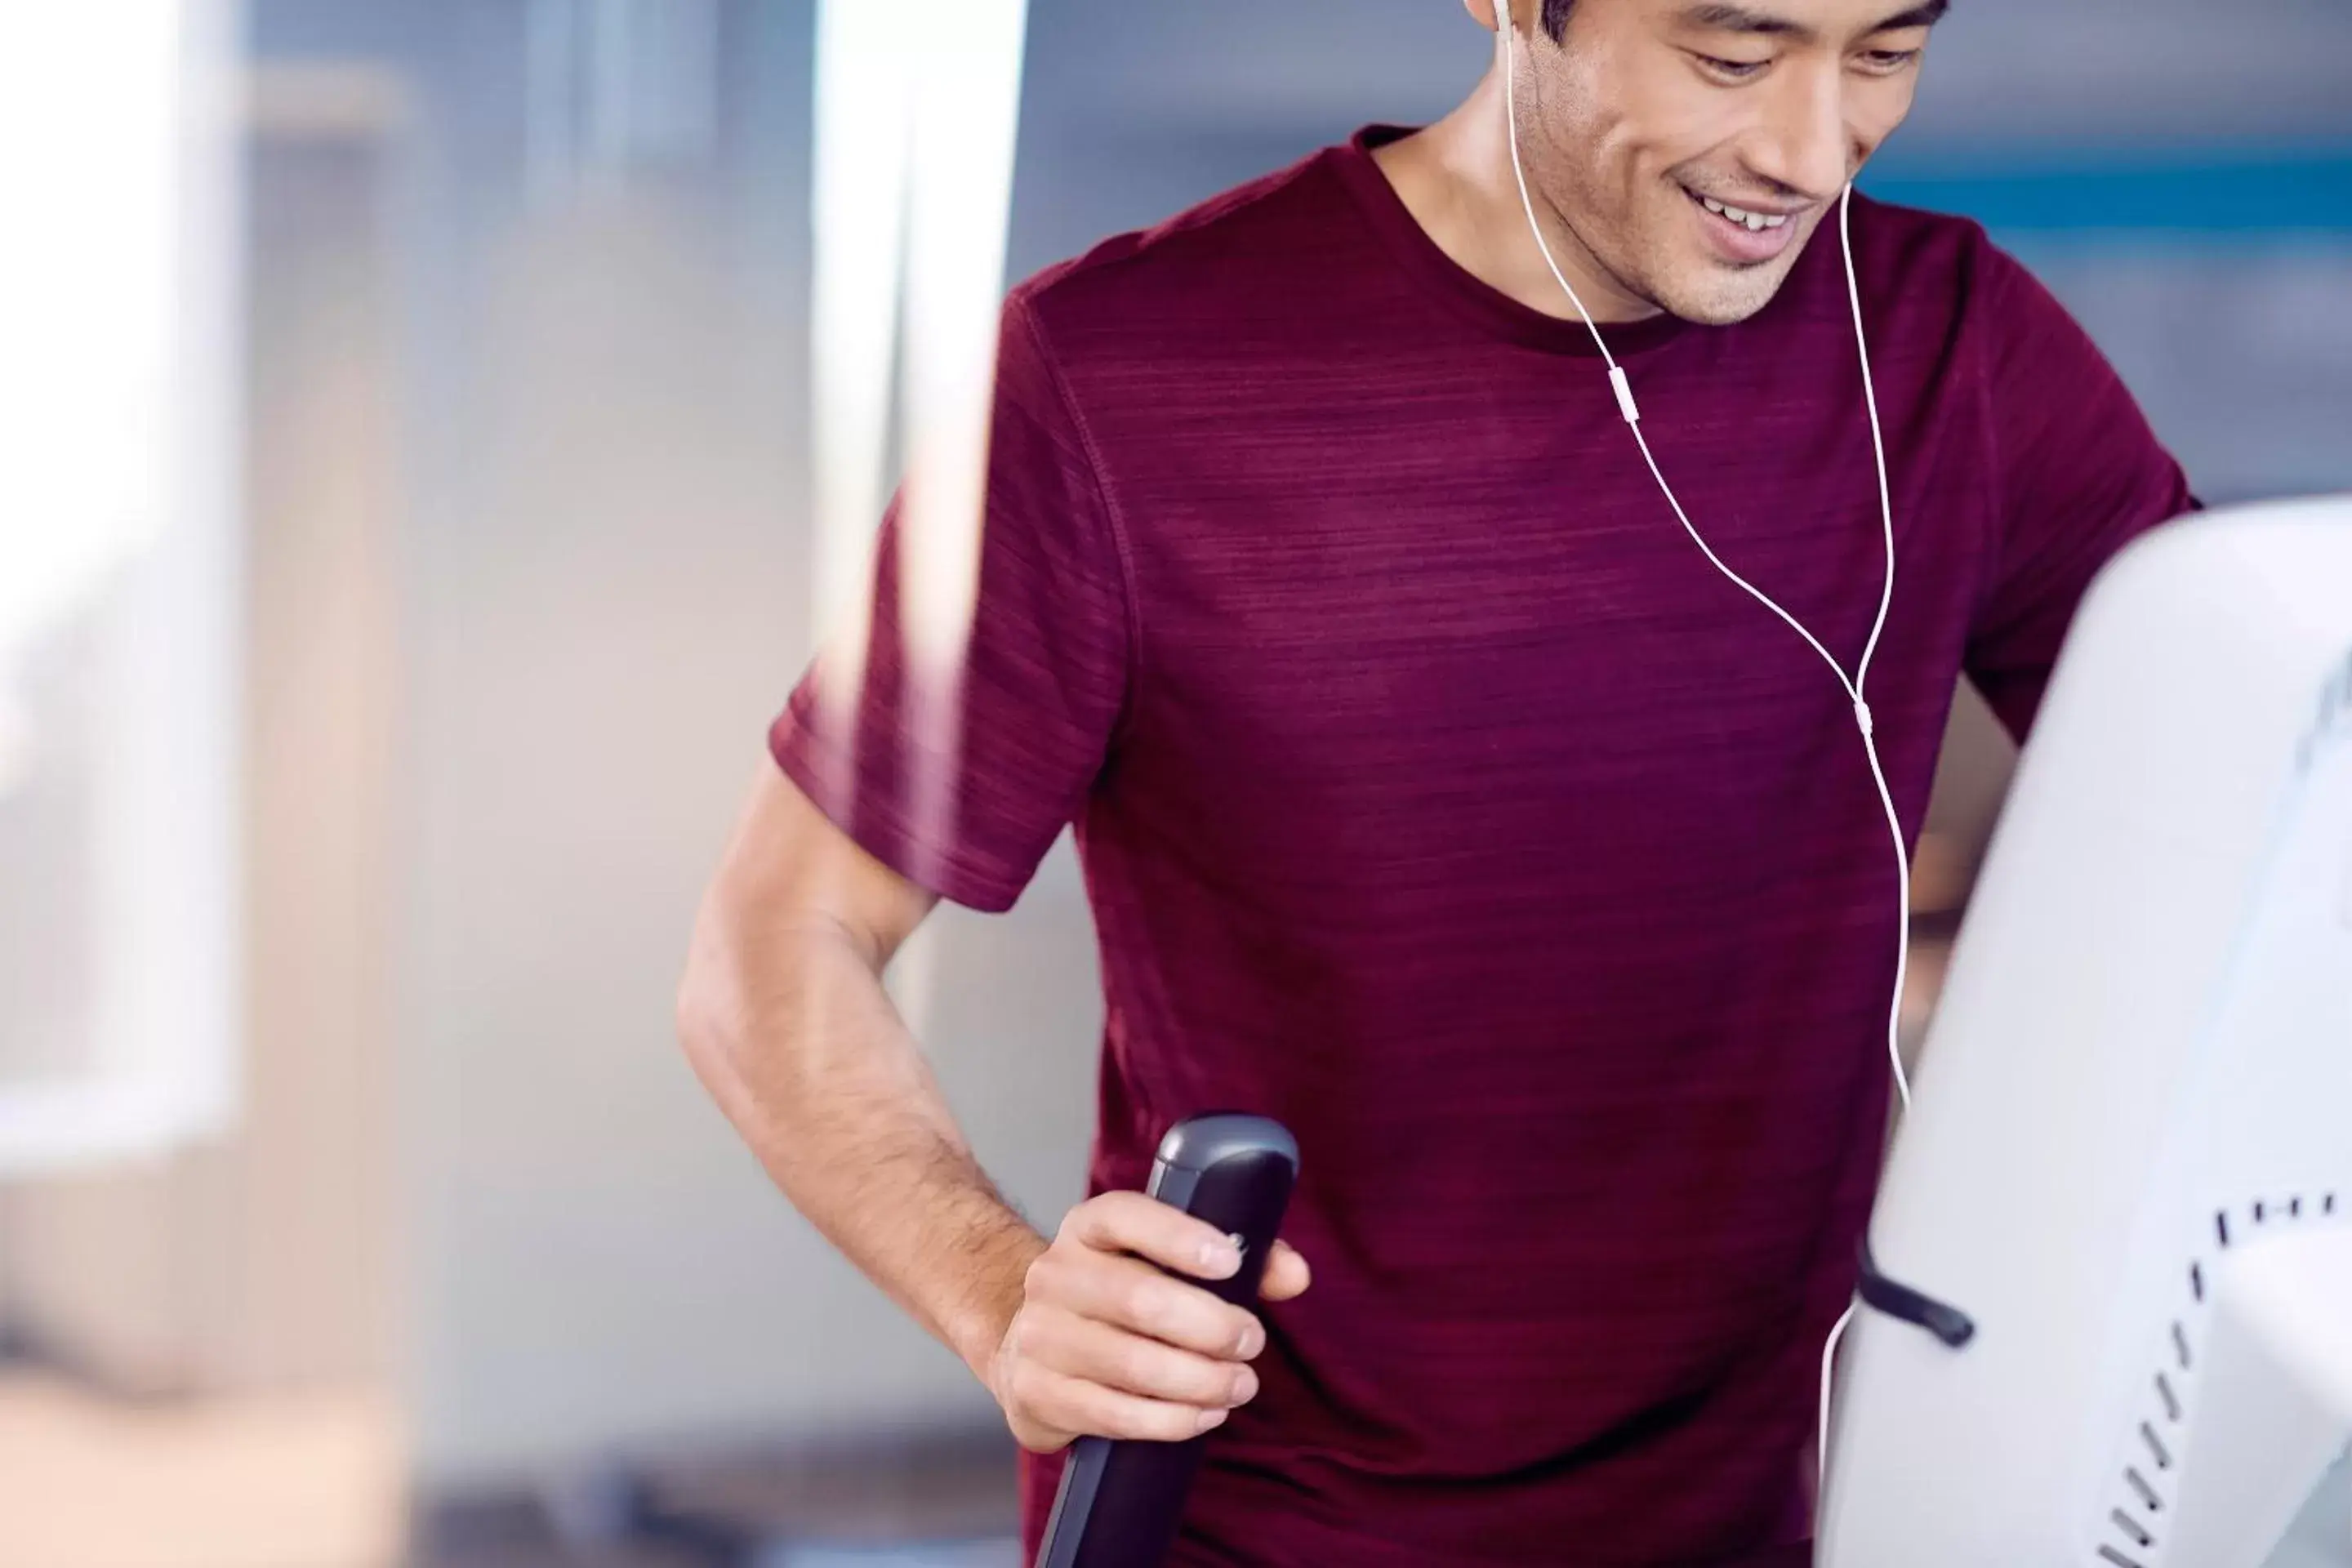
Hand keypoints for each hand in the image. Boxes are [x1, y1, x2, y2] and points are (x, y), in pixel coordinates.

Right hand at [980, 1191, 1310, 1453]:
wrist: (1028, 1343)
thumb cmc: (1119, 1297)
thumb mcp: (1165, 1263)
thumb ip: (1240, 1259)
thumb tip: (1295, 1274)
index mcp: (1088, 1229)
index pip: (1125, 1217)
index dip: (1179, 1236)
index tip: (1230, 1259)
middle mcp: (1054, 1276)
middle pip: (1139, 1299)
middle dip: (1211, 1326)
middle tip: (1251, 1341)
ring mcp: (1040, 1337)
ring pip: (1132, 1365)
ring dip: (1200, 1381)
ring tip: (1239, 1386)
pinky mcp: (1039, 1394)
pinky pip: (1116, 1414)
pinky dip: (1172, 1420)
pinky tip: (1204, 1414)